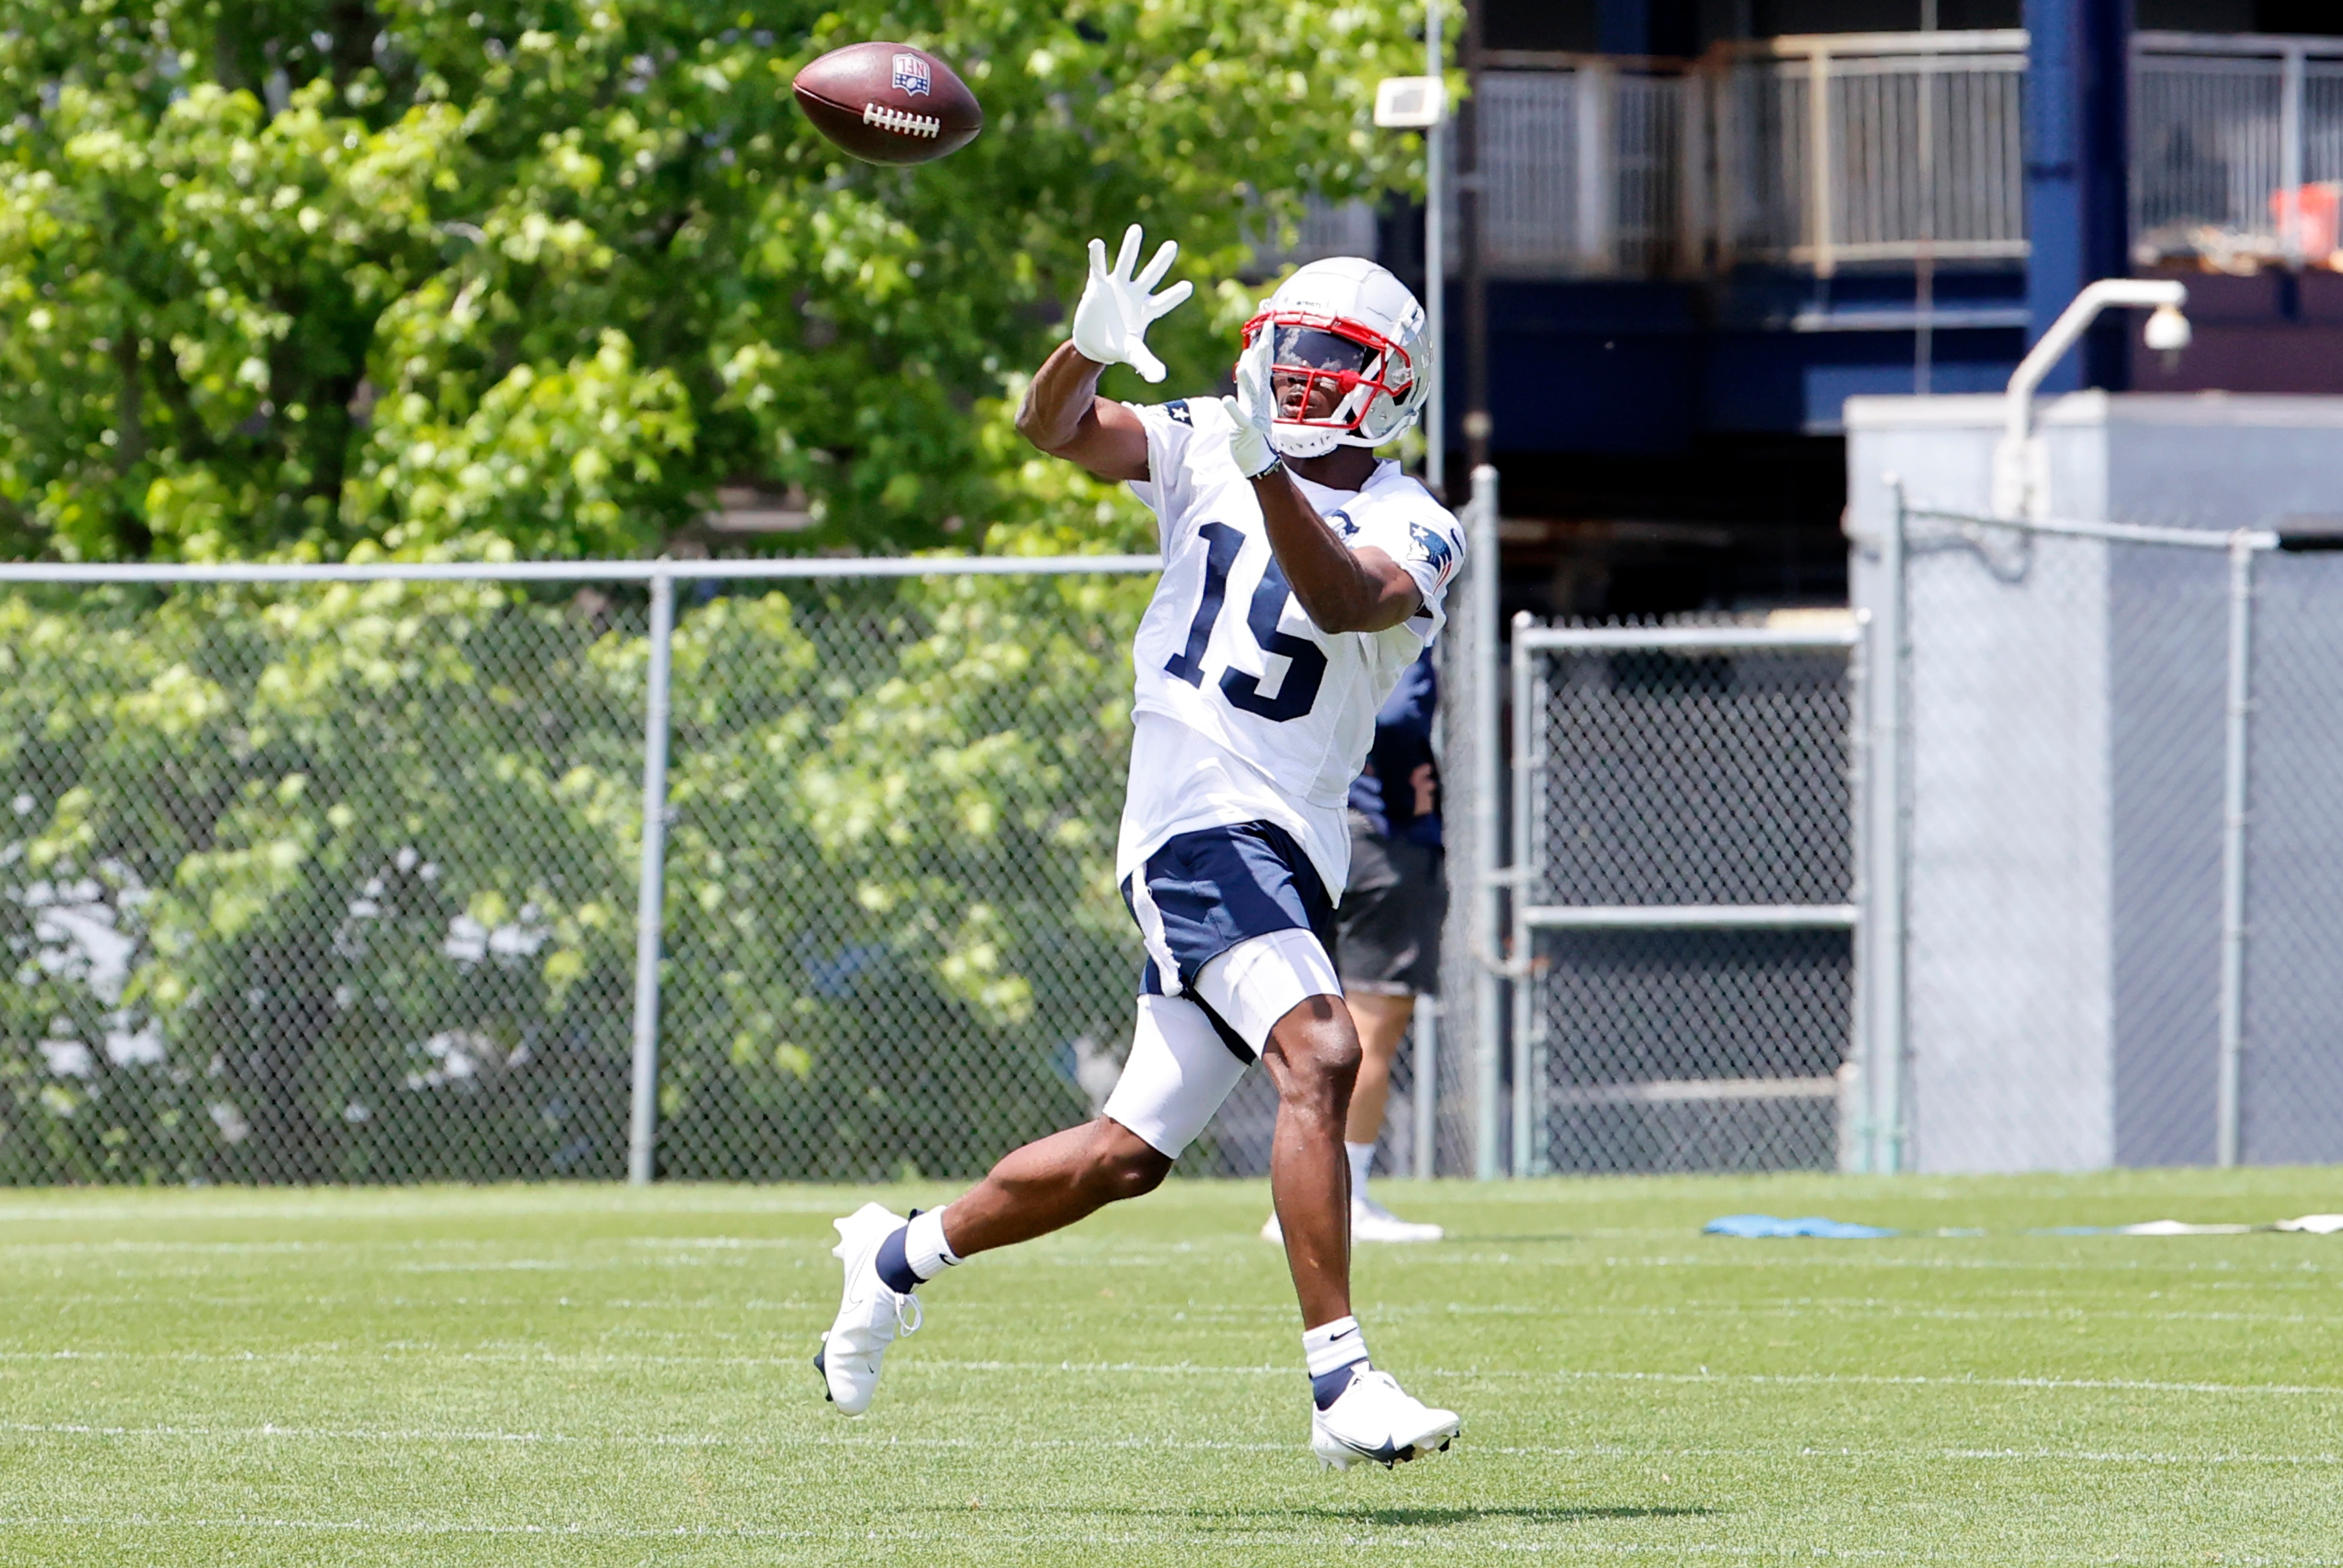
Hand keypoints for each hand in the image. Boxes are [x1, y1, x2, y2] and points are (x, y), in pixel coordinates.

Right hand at [1070, 224, 1192, 383]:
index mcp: (1146, 310)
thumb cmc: (1118, 347)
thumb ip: (1147, 363)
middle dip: (1160, 262)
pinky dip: (1097, 256)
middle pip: (1150, 276)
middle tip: (1173, 245)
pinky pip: (1098, 268)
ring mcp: (1116, 287)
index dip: (1174, 295)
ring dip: (1130, 248)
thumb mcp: (1133, 354)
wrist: (1094, 344)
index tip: (1188, 286)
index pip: (1163, 302)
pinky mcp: (1098, 285)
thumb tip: (1160, 377)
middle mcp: (1134, 295)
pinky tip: (1097, 244)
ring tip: (1136, 229)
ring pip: (1125, 264)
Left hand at [1221, 328, 1278, 478]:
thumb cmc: (1253, 431)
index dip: (1266, 344)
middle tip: (1265, 332)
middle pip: (1261, 372)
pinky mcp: (1243, 429)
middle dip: (1263, 352)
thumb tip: (1248, 358)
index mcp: (1260, 394)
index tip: (1269, 324)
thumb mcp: (1252, 402)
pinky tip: (1226, 400)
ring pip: (1249, 392)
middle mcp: (1258, 401)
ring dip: (1246, 378)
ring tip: (1243, 362)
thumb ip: (1250, 381)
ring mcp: (1252, 414)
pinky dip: (1232, 409)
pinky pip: (1238, 418)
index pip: (1264, 364)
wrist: (1259, 459)